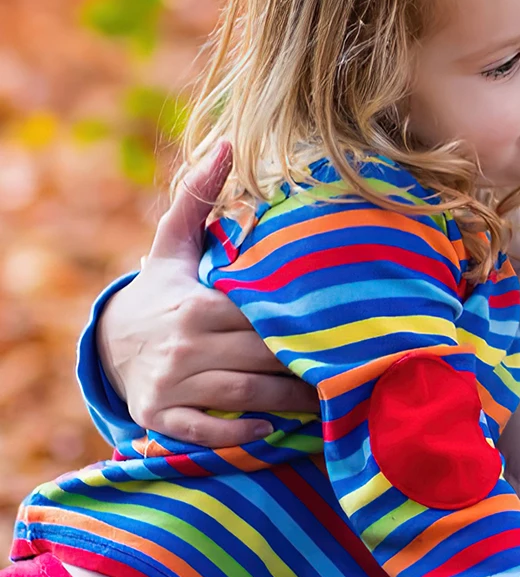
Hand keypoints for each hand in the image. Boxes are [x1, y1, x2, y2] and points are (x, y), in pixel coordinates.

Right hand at [97, 144, 317, 445]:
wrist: (108, 343)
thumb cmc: (162, 292)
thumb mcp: (174, 245)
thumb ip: (199, 195)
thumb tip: (228, 141)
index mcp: (199, 305)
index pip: (264, 317)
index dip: (305, 324)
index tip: (346, 328)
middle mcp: (187, 345)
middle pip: (264, 358)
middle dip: (308, 365)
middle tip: (355, 370)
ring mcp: (173, 384)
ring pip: (247, 396)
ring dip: (290, 403)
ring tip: (330, 402)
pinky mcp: (163, 416)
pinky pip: (206, 432)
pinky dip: (238, 434)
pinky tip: (269, 431)